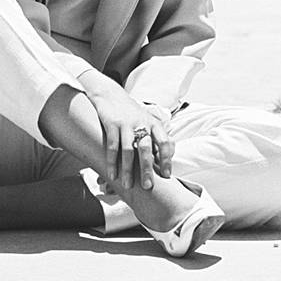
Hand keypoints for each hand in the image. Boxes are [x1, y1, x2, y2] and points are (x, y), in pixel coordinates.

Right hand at [79, 75, 173, 190]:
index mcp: (154, 123)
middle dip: (147, 168)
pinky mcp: (112, 124)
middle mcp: (142, 123)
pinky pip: (112, 146)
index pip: (164, 142)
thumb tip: (169, 157)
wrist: (111, 94)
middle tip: (147, 186)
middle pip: (146, 148)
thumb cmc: (132, 113)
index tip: (167, 175)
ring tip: (127, 185)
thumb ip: (158, 138)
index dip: (167, 159)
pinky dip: (112, 162)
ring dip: (128, 169)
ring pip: (128, 149)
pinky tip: (112, 174)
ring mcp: (126, 123)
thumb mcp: (148, 121)